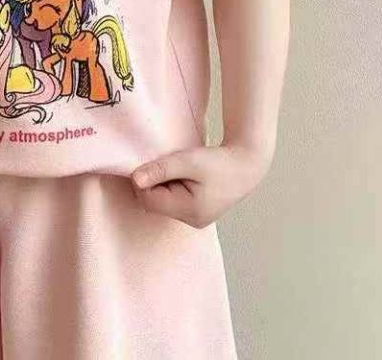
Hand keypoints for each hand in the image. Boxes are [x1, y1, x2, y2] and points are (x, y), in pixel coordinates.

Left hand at [130, 143, 273, 228]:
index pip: (148, 200)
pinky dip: (172, 188)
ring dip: (163, 185)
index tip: (151, 162)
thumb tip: (134, 179)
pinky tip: (183, 176)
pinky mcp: (198, 213)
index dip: (143, 181)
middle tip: (166, 164)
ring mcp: (195, 219)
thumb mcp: (188, 160)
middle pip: (154, 204)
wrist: (247, 164)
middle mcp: (192, 221)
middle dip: (153, 183)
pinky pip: (174, 203)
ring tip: (178, 169)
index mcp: (189, 210)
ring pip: (163, 203)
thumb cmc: (219, 161)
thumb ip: (160, 170)